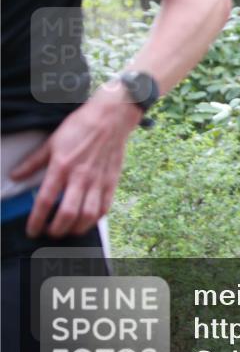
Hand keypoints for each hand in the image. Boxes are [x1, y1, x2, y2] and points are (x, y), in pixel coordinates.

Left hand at [12, 84, 142, 238]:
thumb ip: (33, 162)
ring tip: (68, 230)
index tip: (32, 230)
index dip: (37, 220)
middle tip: (50, 232)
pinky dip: (95, 219)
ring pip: (87, 215)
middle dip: (56, 229)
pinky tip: (87, 220)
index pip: (46, 200)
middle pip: (68, 213)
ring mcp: (98, 180)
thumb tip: (15, 176)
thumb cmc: (81, 127)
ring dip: (76, 228)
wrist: (111, 118)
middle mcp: (80, 176)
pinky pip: (104, 207)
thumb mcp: (52, 142)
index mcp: (62, 166)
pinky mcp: (112, 181)